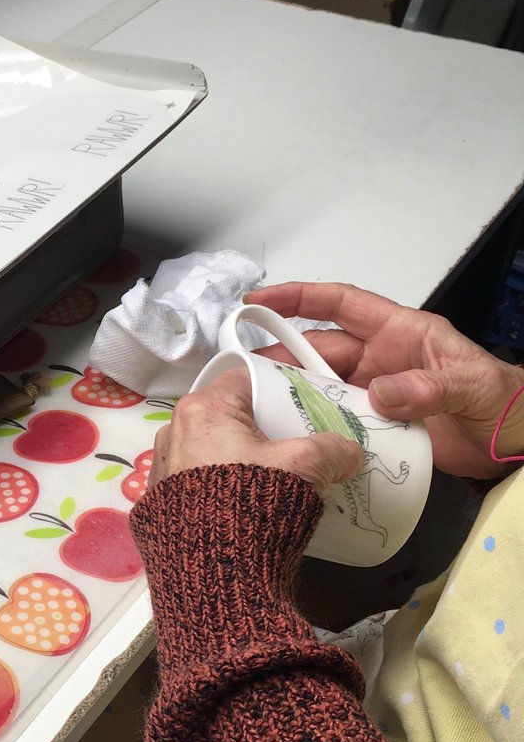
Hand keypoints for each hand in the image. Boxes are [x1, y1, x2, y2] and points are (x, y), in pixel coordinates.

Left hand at [152, 369, 363, 493]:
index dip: (278, 387)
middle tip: (295, 445)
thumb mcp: (304, 468)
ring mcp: (162, 469)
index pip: (245, 380)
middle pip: (229, 417)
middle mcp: (173, 432)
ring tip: (275, 480)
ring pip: (213, 451)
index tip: (301, 401)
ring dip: (243, 460)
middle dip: (263, 429)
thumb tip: (347, 452)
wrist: (213, 575)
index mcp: (203, 409)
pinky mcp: (160, 503)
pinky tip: (248, 506)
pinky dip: (223, 487)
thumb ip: (332, 449)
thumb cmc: (253, 506)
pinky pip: (199, 482)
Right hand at [248, 282, 523, 477]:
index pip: (340, 304)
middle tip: (245, 370)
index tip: (259, 301)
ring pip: (321, 385)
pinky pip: (334, 417)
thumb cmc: (504, 402)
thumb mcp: (471, 385)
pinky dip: (312, 423)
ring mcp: (375, 391)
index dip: (298, 297)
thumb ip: (426, 387)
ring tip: (257, 401)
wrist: (517, 444)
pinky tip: (291, 432)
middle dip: (282, 354)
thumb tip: (379, 393)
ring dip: (292, 391)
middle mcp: (380, 357)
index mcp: (400, 331)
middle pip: (319, 349)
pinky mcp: (375, 423)